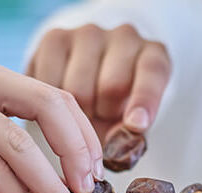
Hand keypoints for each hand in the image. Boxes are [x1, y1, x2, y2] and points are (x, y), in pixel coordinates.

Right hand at [27, 24, 170, 139]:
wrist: (90, 79)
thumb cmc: (118, 107)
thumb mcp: (131, 124)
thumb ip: (128, 137)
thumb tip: (114, 149)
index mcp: (153, 55)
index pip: (152, 73)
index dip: (144, 100)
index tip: (136, 125)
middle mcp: (124, 36)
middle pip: (111, 86)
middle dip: (104, 115)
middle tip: (100, 123)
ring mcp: (88, 34)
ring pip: (77, 88)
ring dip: (76, 113)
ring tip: (80, 113)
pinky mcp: (55, 38)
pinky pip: (49, 81)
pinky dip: (51, 104)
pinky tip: (59, 106)